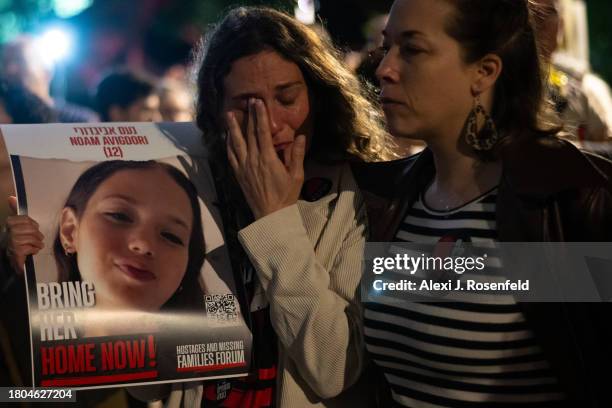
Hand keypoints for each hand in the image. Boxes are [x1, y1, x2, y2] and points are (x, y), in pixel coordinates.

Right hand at [5, 196, 43, 273]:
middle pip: (32, 229)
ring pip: (32, 238)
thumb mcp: (17, 224)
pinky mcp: (16, 252)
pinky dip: (35, 250)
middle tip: (39, 239)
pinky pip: (31, 247)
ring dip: (38, 243)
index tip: (34, 228)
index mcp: (9, 222)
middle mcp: (9, 231)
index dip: (33, 225)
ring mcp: (12, 242)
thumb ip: (15, 210)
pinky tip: (33, 251)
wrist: (11, 258)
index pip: (27, 219)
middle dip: (38, 235)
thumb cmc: (17, 240)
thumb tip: (11, 197)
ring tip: (37, 245)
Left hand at [226, 98, 305, 218]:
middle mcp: (253, 160)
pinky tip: (227, 137)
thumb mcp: (296, 175)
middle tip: (247, 101)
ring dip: (233, 128)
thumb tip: (300, 136)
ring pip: (236, 143)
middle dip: (248, 116)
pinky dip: (228, 144)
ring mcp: (244, 167)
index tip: (258, 102)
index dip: (260, 116)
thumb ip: (297, 155)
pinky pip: (231, 156)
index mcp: (268, 158)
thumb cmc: (286, 196)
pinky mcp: (239, 174)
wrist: (270, 215)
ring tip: (229, 114)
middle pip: (249, 133)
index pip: (262, 132)